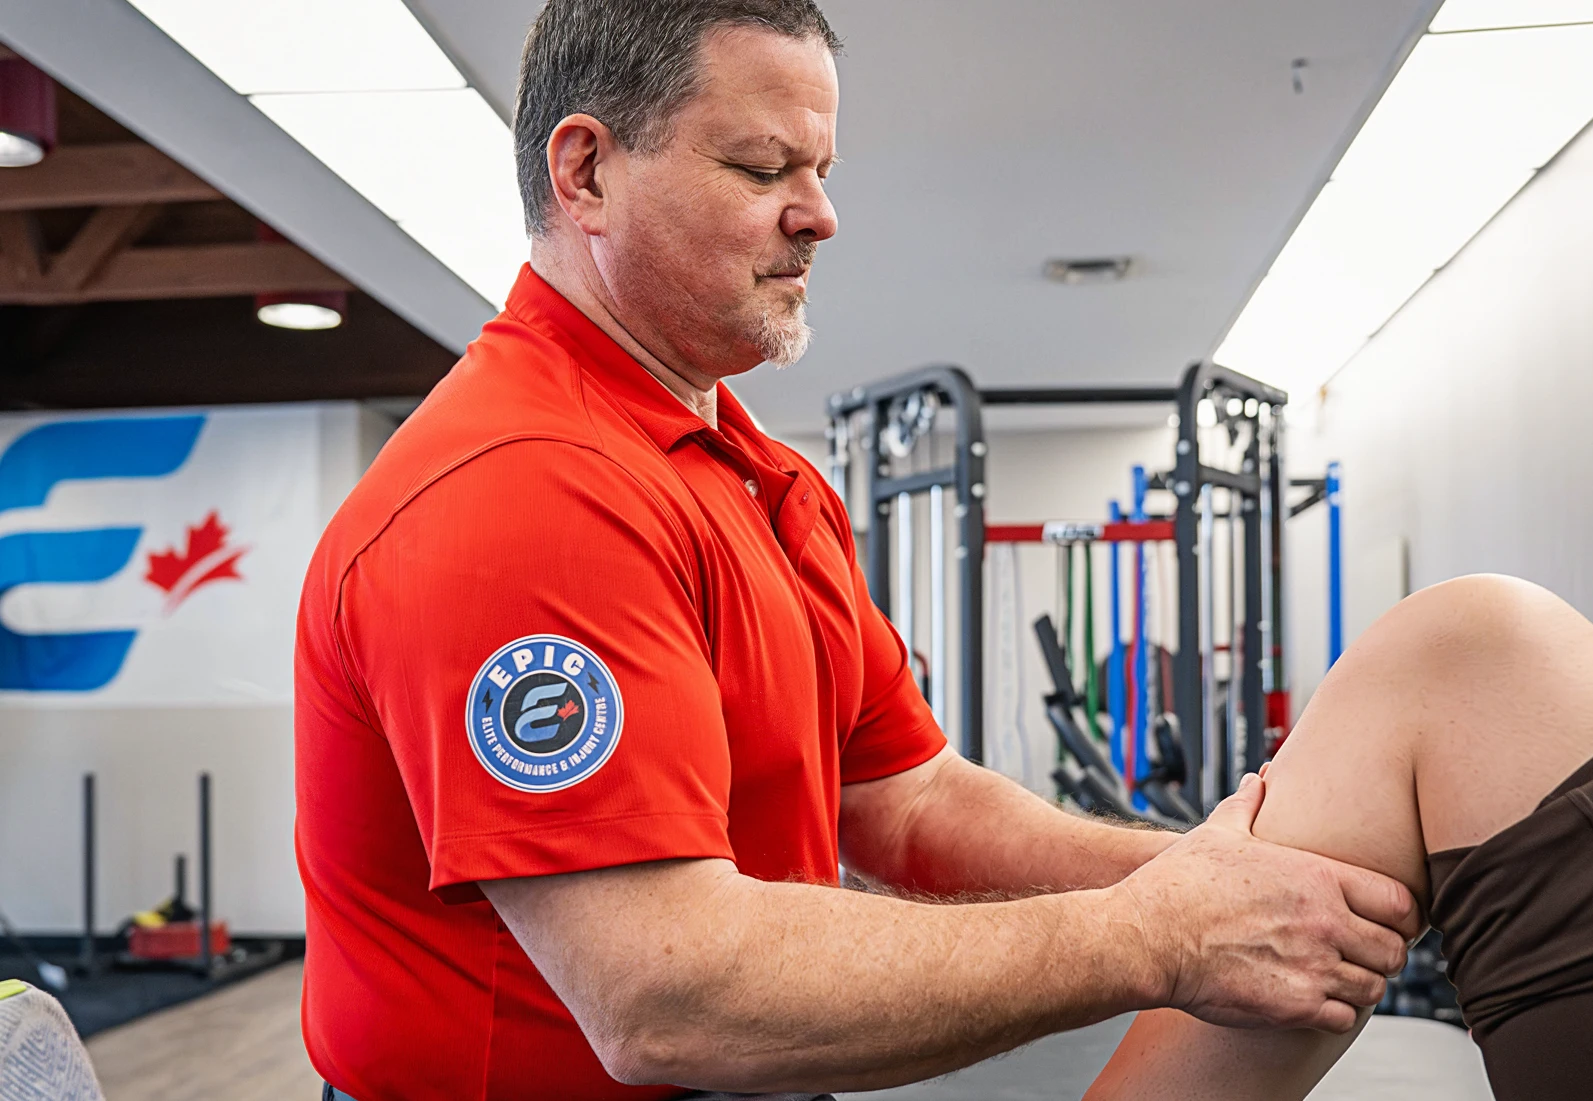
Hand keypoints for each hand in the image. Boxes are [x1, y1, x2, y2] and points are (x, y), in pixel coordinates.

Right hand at [1111, 773, 1419, 1032]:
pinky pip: (1344, 1017)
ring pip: (1374, 987)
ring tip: (1337, 978)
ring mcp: (1314, 966)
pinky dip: (1336, 1012)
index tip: (1388, 922)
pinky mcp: (1296, 1005)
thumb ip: (1248, 807)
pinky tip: (1315, 1000)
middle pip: (1395, 950)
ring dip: (1360, 984)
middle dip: (1383, 954)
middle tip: (1362, 954)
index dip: (1402, 915)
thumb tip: (1258, 781)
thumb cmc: (1179, 883)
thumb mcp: (1218, 834)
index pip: (1400, 901)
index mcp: (1317, 877)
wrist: (1147, 936)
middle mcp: (1325, 922)